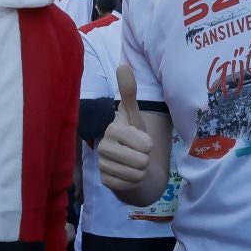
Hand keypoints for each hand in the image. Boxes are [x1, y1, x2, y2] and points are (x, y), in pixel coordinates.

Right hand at [97, 65, 154, 192]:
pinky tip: (127, 176)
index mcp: (112, 129)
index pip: (143, 143)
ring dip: (140, 172)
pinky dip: (133, 182)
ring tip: (134, 165)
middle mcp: (103, 146)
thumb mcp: (135, 117)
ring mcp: (102, 165)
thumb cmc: (134, 139)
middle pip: (141, 160)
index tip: (141, 142)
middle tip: (138, 154)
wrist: (131, 165)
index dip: (148, 145)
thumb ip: (129, 93)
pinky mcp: (104, 182)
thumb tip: (123, 65)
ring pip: (136, 174)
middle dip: (145, 159)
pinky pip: (129, 185)